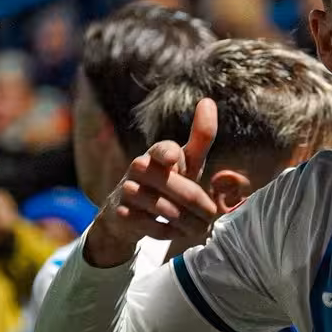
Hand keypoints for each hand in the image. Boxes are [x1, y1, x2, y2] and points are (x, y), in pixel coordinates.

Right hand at [87, 97, 221, 268]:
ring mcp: (127, 190)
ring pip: (166, 210)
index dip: (169, 154)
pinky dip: (169, 231)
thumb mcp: (186, 162)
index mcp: (158, 153)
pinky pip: (153, 226)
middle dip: (200, 206)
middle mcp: (139, 167)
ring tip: (198, 227)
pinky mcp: (121, 213)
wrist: (127, 214)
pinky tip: (175, 231)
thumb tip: (208, 100)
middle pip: (178, 189)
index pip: (164, 150)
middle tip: (211, 216)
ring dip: (188, 222)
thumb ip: (200, 137)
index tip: (173, 159)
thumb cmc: (166, 181)